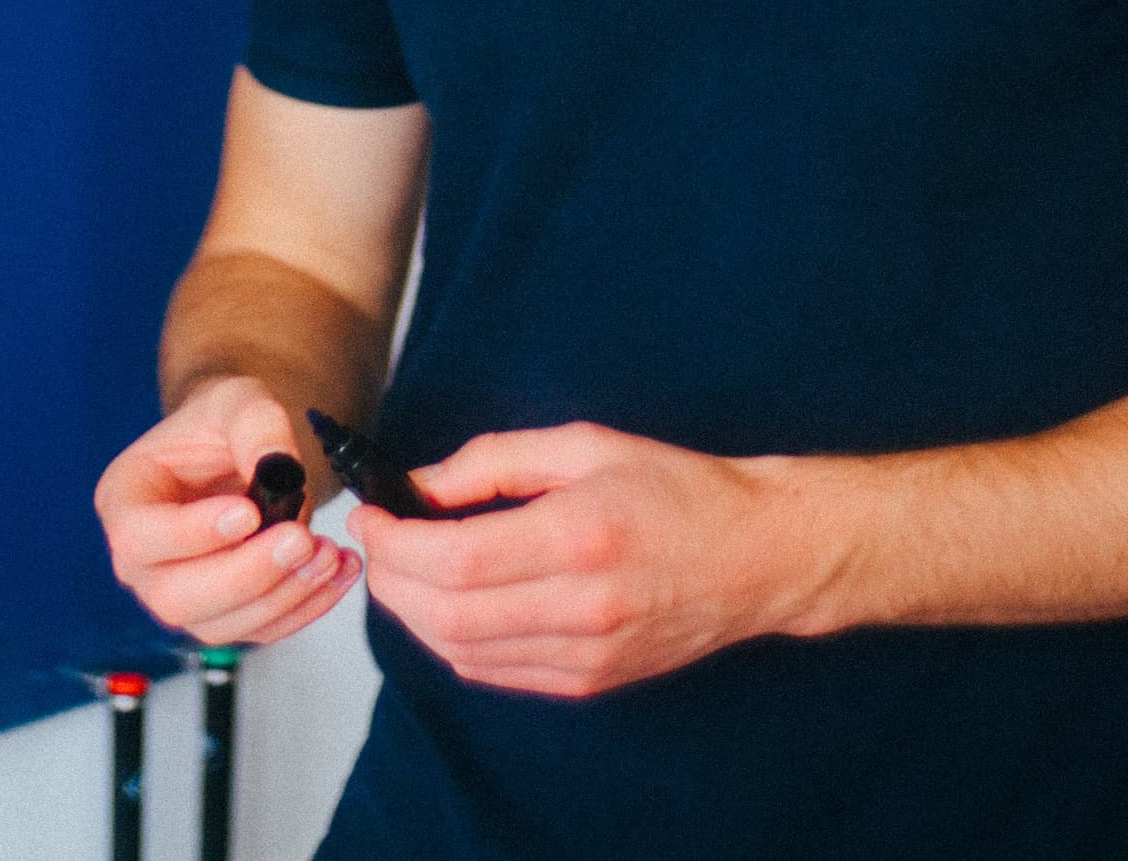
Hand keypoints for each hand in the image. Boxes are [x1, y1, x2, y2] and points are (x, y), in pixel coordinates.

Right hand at [95, 375, 363, 646]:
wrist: (237, 452)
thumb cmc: (221, 425)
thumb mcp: (237, 401)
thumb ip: (256, 425)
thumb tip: (280, 469)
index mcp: (124, 500)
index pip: (139, 536)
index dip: (191, 534)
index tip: (248, 513)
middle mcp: (141, 561)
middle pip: (175, 597)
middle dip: (245, 575)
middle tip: (300, 539)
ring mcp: (179, 595)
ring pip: (220, 625)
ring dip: (282, 596)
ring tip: (330, 553)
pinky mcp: (223, 615)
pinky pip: (257, 630)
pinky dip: (304, 609)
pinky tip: (338, 572)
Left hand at [356, 422, 806, 697]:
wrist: (756, 555)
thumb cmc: (677, 490)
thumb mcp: (584, 446)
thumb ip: (492, 462)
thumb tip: (418, 485)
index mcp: (578, 537)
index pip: (453, 559)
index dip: (394, 542)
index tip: (370, 515)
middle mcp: (580, 607)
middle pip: (445, 614)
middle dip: (391, 581)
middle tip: (377, 543)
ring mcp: (586, 654)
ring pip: (461, 651)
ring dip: (414, 614)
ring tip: (403, 570)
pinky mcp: (589, 680)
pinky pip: (494, 671)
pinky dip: (453, 641)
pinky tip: (448, 603)